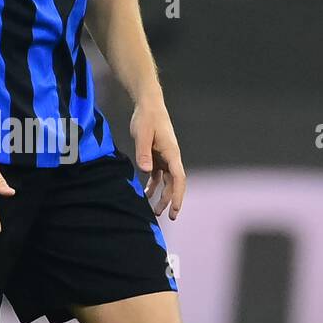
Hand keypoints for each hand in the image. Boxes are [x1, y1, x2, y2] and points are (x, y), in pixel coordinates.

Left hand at [130, 95, 185, 220]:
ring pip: (167, 181)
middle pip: (174, 183)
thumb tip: (146, 171)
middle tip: (168, 217)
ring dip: (162, 196)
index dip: (178, 195)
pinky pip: (158, 175)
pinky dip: (153, 186)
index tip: (175, 210)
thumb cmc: (147, 118)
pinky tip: (146, 194)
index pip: (179, 178)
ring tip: (154, 211)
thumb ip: (143, 153)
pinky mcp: (156, 156)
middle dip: (172, 200)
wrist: (148, 105)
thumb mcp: (143, 134)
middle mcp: (171, 157)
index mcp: (172, 153)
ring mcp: (164, 157)